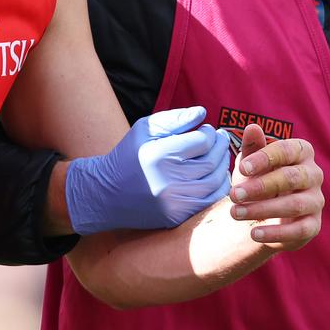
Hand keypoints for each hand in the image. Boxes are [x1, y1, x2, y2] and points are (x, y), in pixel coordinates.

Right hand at [65, 106, 230, 234]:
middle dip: (221, 146)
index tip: (206, 130)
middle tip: (220, 139)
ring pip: (215, 181)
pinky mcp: (177, 216)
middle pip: (211, 161)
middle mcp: (168, 179)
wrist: (106, 194)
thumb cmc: (128, 156)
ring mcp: (174, 202)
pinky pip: (209, 200)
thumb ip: (173, 119)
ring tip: (220, 155)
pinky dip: (218, 186)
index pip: (201, 141)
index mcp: (159, 154)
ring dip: (223, 166)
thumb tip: (202, 113)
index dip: (209, 133)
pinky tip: (214, 175)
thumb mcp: (144, 129)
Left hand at [226, 124, 323, 249]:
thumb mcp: (250, 163)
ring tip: (236, 213)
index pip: (286, 150)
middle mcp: (313, 174)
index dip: (264, 158)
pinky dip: (276, 233)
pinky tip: (253, 234)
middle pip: (291, 178)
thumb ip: (252, 147)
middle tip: (233, 194)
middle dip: (260, 186)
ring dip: (263, 209)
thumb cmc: (256, 179)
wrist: (259, 212)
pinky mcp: (313, 225)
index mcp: (301, 152)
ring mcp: (316, 201)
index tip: (242, 168)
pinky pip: (300, 230)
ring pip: (295, 204)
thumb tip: (252, 127)